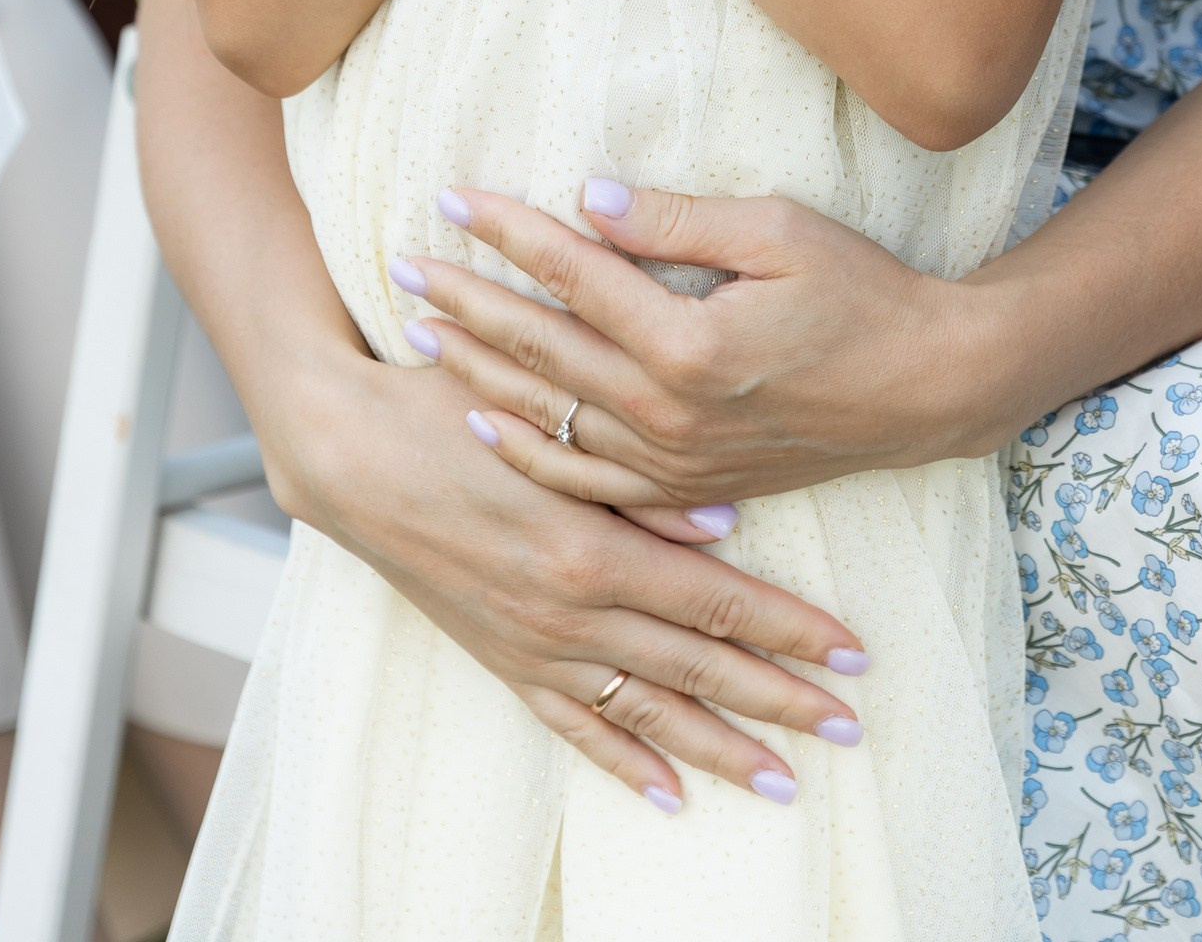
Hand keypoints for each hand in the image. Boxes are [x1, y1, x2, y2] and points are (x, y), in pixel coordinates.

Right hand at [268, 332, 871, 805]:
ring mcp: (533, 644)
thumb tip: (728, 522)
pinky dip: (624, 761)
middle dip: (779, 699)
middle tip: (849, 724)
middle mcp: (566, 612)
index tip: (851, 651)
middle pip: (695, 668)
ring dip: (719, 747)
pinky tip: (671, 793)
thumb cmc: (452, 408)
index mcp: (587, 547)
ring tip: (784, 779)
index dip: (788, 628)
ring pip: (646, 712)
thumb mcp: (548, 421)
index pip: (714, 599)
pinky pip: (574, 724)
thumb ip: (640, 477)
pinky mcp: (502, 657)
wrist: (350, 451)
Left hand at [387, 179, 1016, 508]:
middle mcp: (670, 413)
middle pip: (543, 350)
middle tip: (403, 265)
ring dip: (480, 371)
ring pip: (549, 418)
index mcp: (690, 344)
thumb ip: (677, 221)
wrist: (924, 389)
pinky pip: (583, 476)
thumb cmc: (862, 294)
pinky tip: (483, 419)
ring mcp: (673, 461)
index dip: (508, 233)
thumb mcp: (780, 232)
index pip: (574, 275)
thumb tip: (586, 197)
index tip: (451, 198)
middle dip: (467, 303)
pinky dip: (525, 447)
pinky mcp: (686, 486)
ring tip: (423, 332)